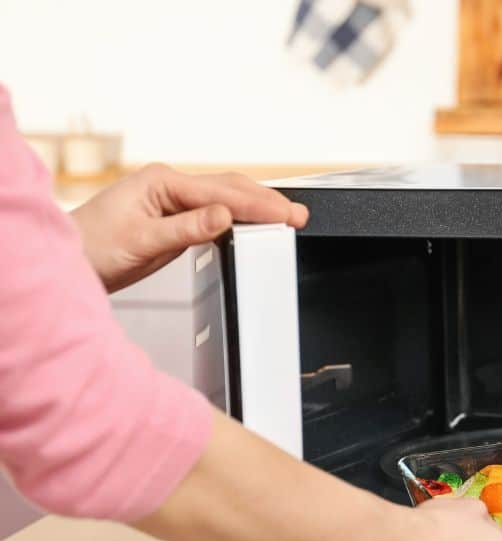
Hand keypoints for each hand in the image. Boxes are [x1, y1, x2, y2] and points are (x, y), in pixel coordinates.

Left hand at [70, 163, 307, 292]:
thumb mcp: (142, 241)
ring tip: (286, 216)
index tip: (287, 216)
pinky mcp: (175, 216)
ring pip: (225, 196)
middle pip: (230, 187)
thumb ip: (186, 228)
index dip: (258, 205)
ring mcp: (173, 199)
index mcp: (161, 182)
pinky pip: (215, 211)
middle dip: (266, 201)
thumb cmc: (92, 250)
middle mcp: (169, 186)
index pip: (222, 193)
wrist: (67, 262)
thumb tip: (224, 216)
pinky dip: (240, 215)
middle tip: (298, 215)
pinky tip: (254, 221)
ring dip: (256, 205)